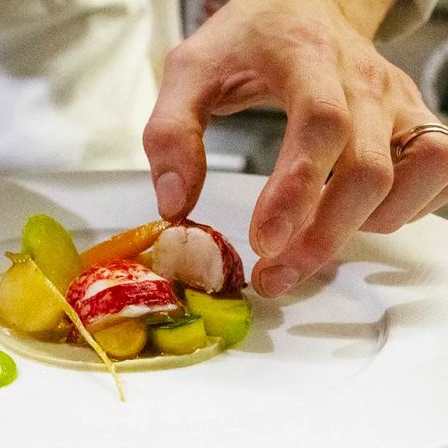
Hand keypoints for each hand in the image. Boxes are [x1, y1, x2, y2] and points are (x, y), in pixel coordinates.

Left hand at [143, 0, 447, 296]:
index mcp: (306, 58)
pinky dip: (406, 207)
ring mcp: (396, 100)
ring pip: (418, 171)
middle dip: (323, 236)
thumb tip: (175, 206)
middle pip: (368, 169)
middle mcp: (363, 81)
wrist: (301, 7)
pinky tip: (355, 217)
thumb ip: (172, 134)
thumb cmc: (246, 42)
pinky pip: (438, 170)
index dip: (297, 189)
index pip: (320, 123)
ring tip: (311, 239)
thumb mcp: (190, 71)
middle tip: (275, 275)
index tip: (264, 241)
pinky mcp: (413, 119)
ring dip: (366, 224)